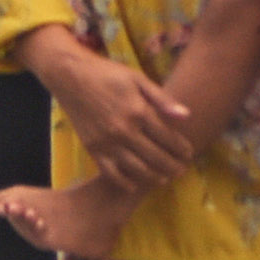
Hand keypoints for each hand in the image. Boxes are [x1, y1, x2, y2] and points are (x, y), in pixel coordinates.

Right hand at [23, 25, 191, 193]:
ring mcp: (107, 142)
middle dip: (173, 166)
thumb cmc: (107, 73)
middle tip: (182, 170)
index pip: (168, 138)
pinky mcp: (92, 149)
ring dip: (154, 177)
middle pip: (156, 157)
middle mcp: (124, 130)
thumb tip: (186, 116)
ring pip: (137, 169)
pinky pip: (111, 173)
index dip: (182, 149)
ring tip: (165, 179)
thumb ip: (162, 99)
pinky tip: (134, 186)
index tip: (189, 154)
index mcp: (139, 111)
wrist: (70, 76)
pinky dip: (124, 183)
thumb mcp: (138, 78)